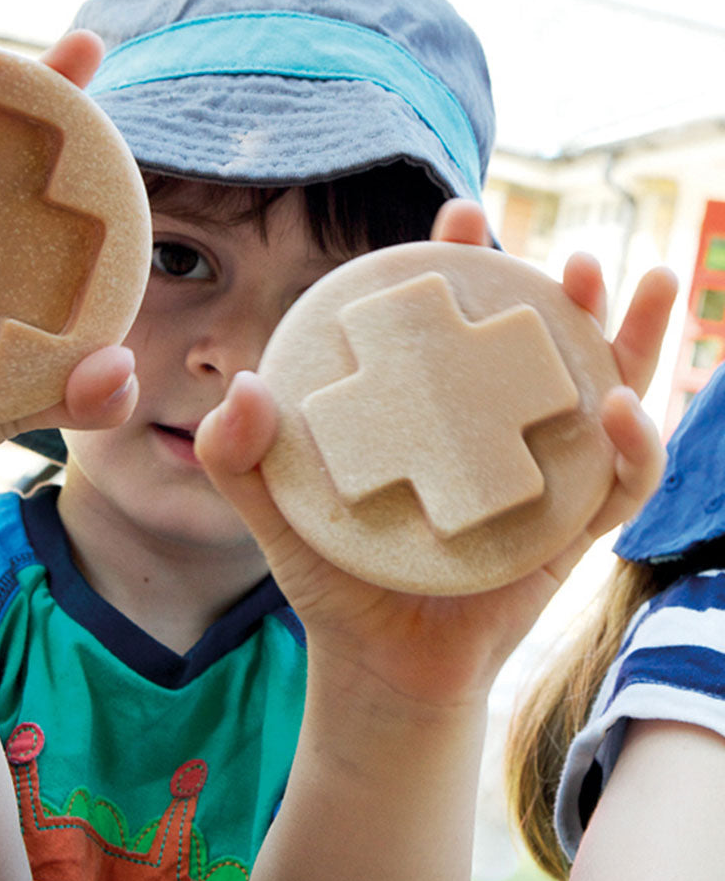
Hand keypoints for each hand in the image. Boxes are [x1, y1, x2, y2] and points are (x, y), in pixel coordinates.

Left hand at [195, 199, 676, 712]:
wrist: (377, 666)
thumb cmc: (331, 579)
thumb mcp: (273, 513)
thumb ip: (238, 455)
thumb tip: (243, 385)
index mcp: (423, 408)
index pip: (447, 320)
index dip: (460, 262)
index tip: (462, 214)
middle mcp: (485, 427)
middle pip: (535, 344)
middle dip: (561, 292)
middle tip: (568, 259)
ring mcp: (535, 474)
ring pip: (598, 393)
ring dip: (629, 340)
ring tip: (644, 285)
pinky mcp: (570, 530)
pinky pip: (618, 483)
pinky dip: (636, 446)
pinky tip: (625, 408)